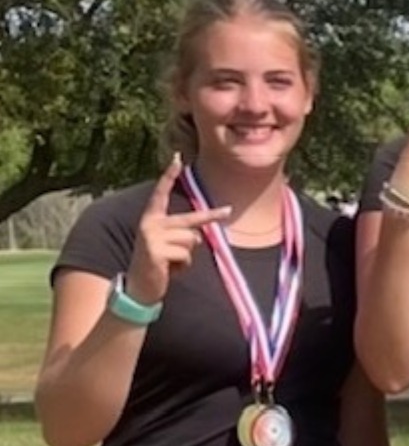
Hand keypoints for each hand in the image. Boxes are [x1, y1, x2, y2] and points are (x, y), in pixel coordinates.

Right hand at [124, 154, 229, 304]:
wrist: (140, 287)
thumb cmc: (159, 264)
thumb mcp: (168, 243)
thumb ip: (182, 232)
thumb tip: (203, 231)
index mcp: (152, 218)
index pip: (161, 193)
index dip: (168, 175)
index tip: (178, 158)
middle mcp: (150, 223)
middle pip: (191, 220)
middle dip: (212, 216)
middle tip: (229, 210)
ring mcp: (152, 236)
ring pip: (192, 240)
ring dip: (188, 256)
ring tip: (172, 262)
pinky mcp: (156, 250)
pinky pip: (186, 255)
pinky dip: (183, 266)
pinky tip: (169, 270)